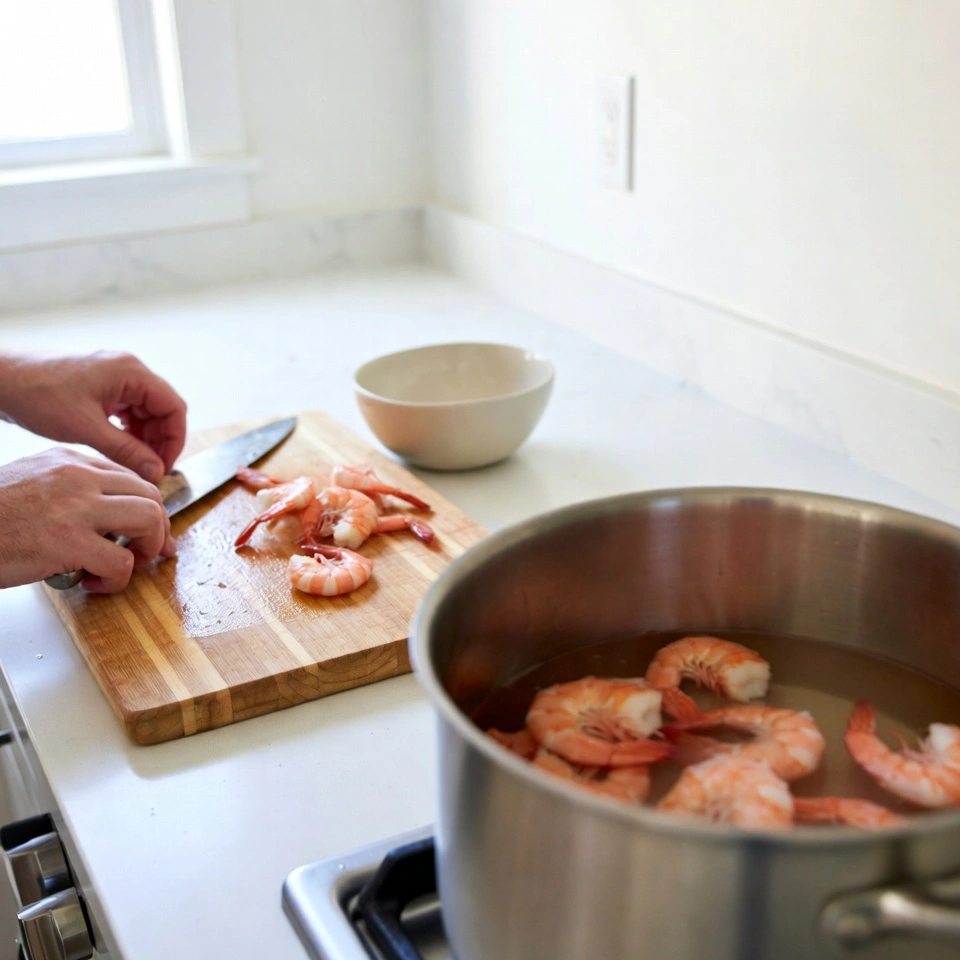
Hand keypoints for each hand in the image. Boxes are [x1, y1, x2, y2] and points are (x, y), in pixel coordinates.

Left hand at [0, 351, 186, 482]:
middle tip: (150, 470)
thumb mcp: (87, 428)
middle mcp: (128, 371)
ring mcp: (115, 378)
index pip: (173, 407)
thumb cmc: (38, 395)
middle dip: (159, 442)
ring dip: (144, 439)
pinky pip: (127, 412)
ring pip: (145, 413)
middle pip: (162, 410)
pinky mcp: (101, 388)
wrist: (2, 380)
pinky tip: (120, 449)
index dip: (174, 439)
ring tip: (134, 463)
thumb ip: (126, 450)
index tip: (164, 466)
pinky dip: (128, 432)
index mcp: (131, 372)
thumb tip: (156, 471)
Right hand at [0, 448, 175, 592]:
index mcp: (69, 460)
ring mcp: (76, 507)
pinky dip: (117, 579)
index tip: (148, 531)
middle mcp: (78, 477)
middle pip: (150, 495)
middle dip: (157, 528)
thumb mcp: (30, 482)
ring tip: (125, 567)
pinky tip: (95, 584)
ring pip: (148, 519)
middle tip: (148, 553)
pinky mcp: (68, 541)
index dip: (147, 508)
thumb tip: (106, 513)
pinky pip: (121, 561)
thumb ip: (69, 489)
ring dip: (146, 549)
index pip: (131, 478)